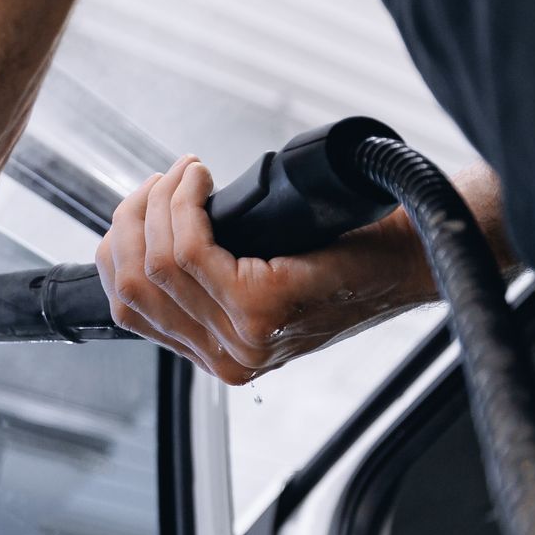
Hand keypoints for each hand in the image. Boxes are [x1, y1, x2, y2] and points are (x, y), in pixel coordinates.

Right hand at [96, 155, 435, 382]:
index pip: (128, 306)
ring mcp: (242, 340)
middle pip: (132, 285)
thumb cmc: (350, 253)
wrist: (414, 253)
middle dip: (133, 219)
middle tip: (164, 181)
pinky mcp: (260, 310)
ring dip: (160, 204)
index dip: (120, 244)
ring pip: (158, 263)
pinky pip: (190, 252)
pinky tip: (199, 180)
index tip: (145, 202)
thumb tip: (150, 236)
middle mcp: (225, 359)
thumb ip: (213, 280)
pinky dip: (184, 205)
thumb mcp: (265, 276)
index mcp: (219, 355)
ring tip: (185, 175)